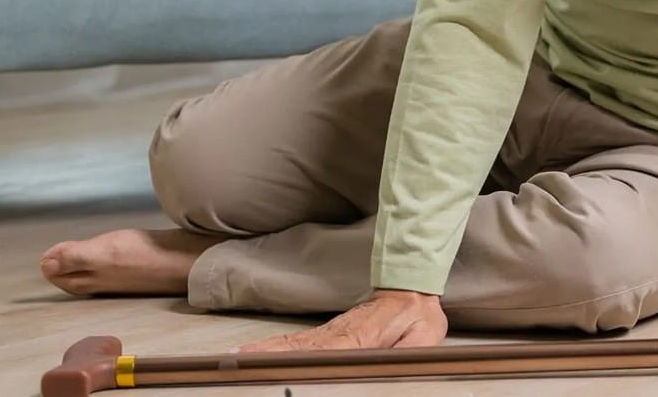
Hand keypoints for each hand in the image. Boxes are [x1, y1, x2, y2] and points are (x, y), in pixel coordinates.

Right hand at [237, 289, 447, 351]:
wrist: (412, 291)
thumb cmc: (418, 318)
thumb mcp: (422, 338)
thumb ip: (406, 355)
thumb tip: (391, 365)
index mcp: (358, 338)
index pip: (320, 351)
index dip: (295, 357)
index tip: (269, 362)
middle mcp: (338, 334)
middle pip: (295, 348)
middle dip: (265, 355)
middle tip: (235, 360)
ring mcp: (331, 333)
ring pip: (293, 344)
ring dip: (264, 352)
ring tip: (236, 358)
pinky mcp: (329, 334)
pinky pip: (298, 342)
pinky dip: (274, 347)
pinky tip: (258, 353)